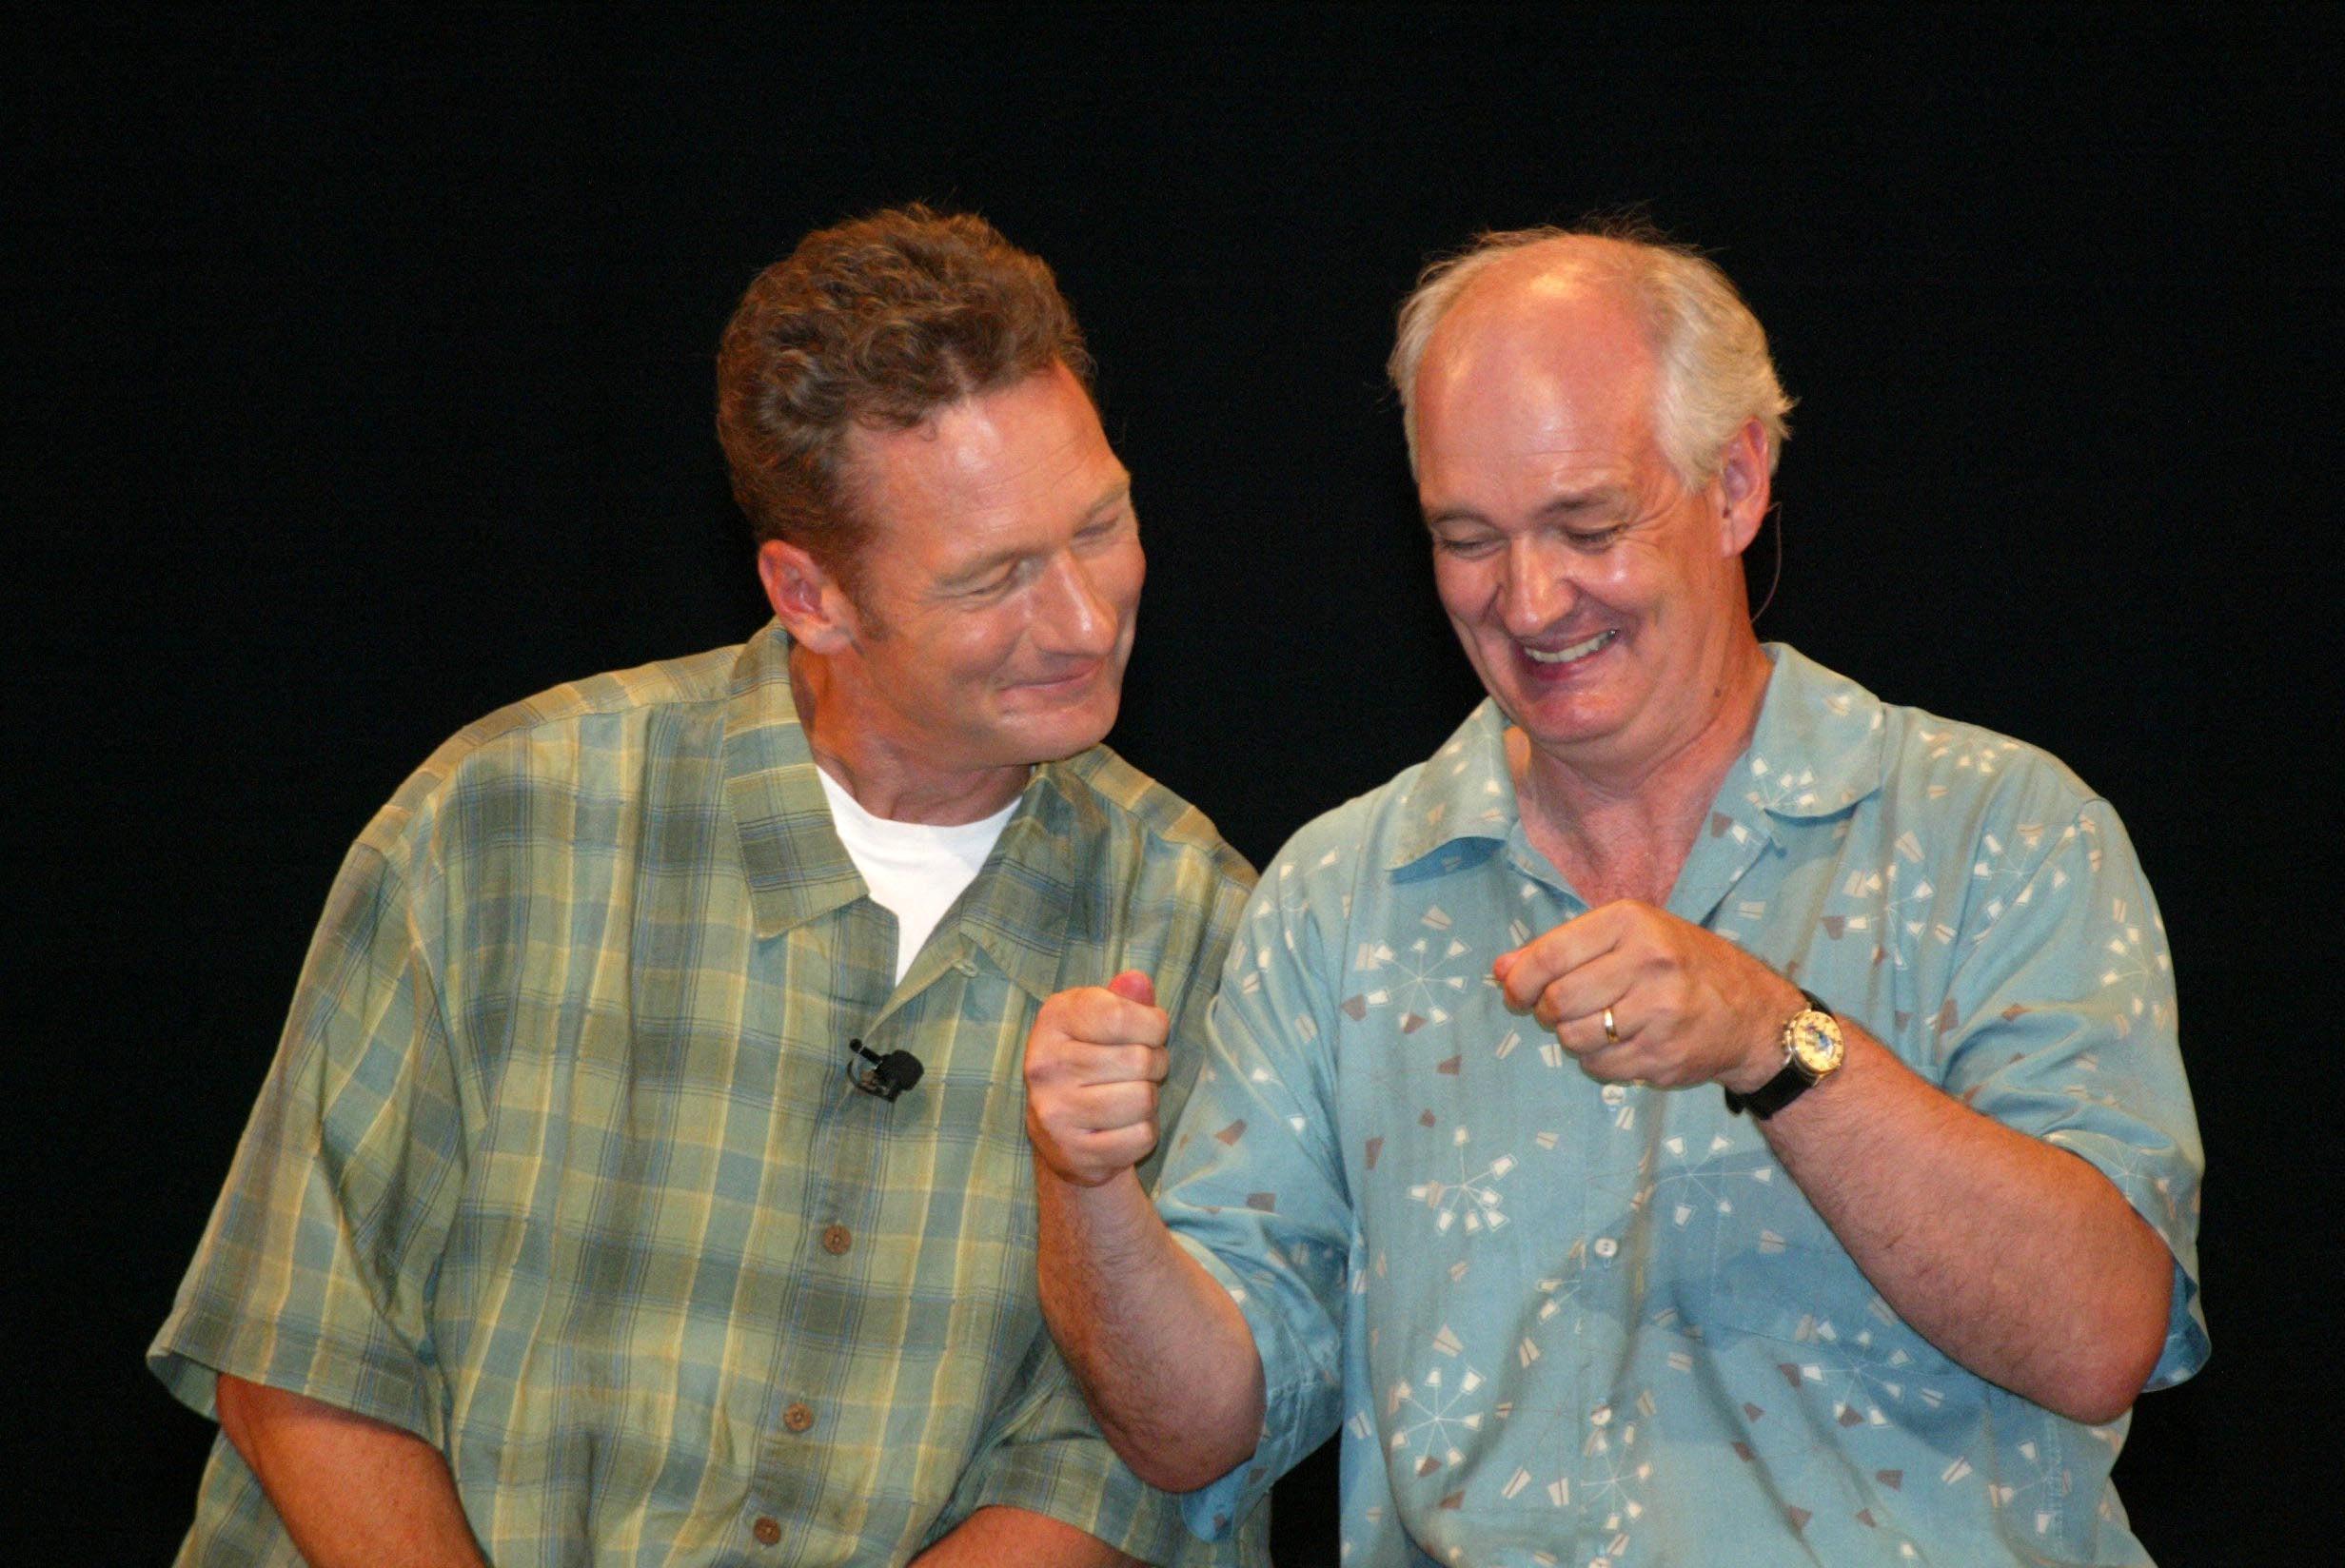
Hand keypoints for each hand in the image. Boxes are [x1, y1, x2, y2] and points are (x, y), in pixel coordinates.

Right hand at [1024, 970, 1171, 1186]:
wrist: (1062, 1133)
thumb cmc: (1092, 1061)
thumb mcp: (1103, 1020)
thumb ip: (1124, 999)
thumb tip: (1138, 982)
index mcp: (1053, 1020)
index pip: (1121, 1014)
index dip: (1153, 1024)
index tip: (1149, 1032)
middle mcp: (1044, 1064)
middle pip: (1139, 1059)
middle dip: (1155, 1064)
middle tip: (1141, 1071)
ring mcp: (1054, 1112)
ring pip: (1143, 1099)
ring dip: (1150, 1099)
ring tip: (1131, 1095)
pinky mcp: (1073, 1152)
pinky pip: (1140, 1137)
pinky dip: (1145, 1133)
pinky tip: (1123, 1126)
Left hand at [1492, 901, 1803, 1091]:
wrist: (1752, 1014)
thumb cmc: (1680, 965)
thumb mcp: (1629, 936)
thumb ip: (1562, 949)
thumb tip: (1500, 971)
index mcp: (1632, 922)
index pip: (1551, 956)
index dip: (1520, 981)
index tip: (1515, 994)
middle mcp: (1648, 962)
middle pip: (1558, 1002)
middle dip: (1548, 1012)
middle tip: (1560, 1011)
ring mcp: (1660, 1012)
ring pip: (1575, 1038)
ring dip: (1574, 1038)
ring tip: (1599, 1025)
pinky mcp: (1665, 1056)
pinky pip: (1600, 1067)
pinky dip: (1598, 1061)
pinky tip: (1621, 1045)